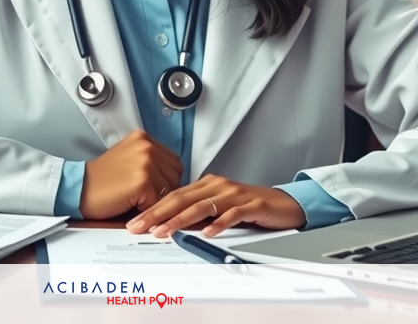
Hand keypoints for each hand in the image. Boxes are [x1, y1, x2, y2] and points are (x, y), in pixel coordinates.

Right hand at [79, 130, 183, 219]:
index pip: (173, 161)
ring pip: (170, 189)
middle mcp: (146, 146)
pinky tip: (131, 204)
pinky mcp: (143, 182)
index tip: (153, 186)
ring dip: (156, 199)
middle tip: (143, 195)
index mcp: (143, 138)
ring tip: (136, 198)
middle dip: (164, 189)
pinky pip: (158, 201)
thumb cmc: (102, 179)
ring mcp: (145, 163)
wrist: (79, 189)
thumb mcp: (128, 157)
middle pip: (176, 175)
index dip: (165, 178)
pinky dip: (147, 208)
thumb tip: (173, 176)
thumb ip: (151, 160)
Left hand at [125, 174, 305, 237]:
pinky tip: (208, 233)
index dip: (152, 208)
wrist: (282, 204)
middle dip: (158, 213)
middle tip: (139, 226)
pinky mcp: (251, 205)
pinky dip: (219, 224)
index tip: (135, 220)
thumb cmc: (248, 206)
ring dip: (181, 220)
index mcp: (207, 185)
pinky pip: (232, 214)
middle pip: (182, 199)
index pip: (173, 196)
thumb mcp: (218, 208)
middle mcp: (218, 186)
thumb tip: (169, 226)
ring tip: (164, 231)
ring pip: (203, 206)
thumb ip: (196, 214)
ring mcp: (234, 195)